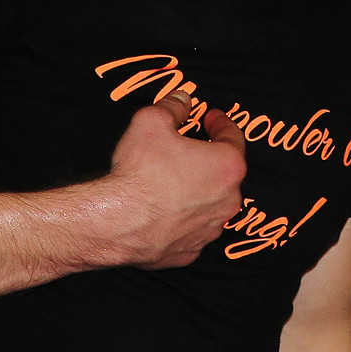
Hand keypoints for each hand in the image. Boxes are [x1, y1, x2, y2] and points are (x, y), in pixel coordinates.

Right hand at [105, 91, 245, 268]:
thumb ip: (173, 106)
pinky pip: (191, 228)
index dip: (220, 123)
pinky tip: (163, 209)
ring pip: (209, 203)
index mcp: (227, 167)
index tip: (210, 117)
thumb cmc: (140, 172)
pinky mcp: (189, 251)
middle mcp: (227, 201)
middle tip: (186, 147)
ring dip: (196, 190)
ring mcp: (209, 229)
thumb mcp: (152, 121)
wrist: (116, 222)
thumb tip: (182, 100)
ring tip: (171, 179)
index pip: (233, 137)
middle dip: (208, 158)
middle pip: (224, 172)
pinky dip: (181, 217)